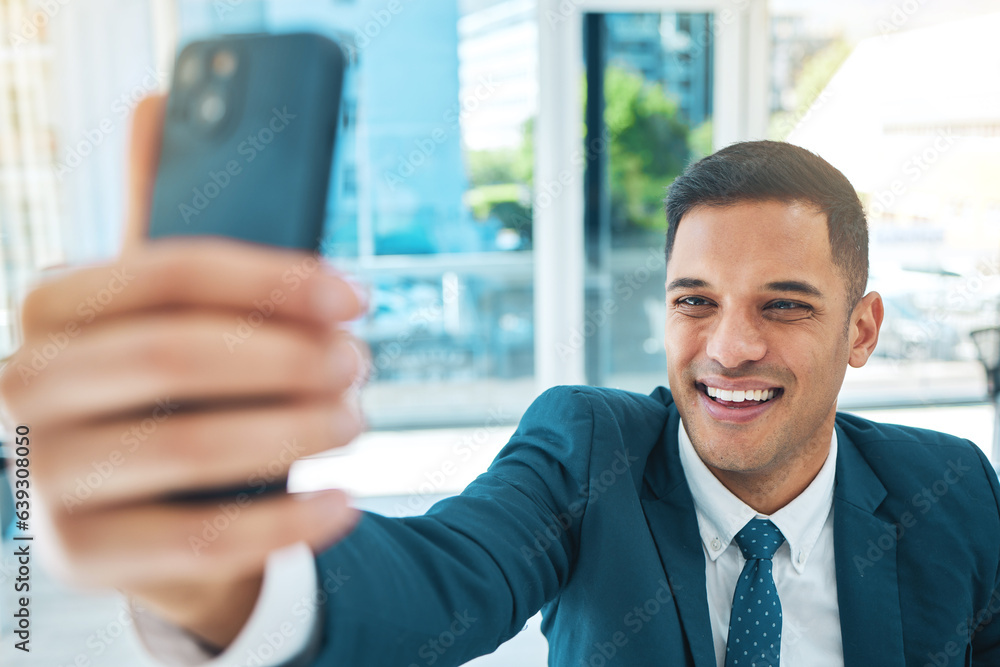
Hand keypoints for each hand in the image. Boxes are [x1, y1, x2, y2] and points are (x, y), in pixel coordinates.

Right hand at [0, 96, 368, 646]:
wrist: (146, 506)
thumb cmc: (173, 388)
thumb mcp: (168, 308)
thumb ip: (168, 222)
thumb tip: (157, 104)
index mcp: (55, 307)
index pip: (167, 272)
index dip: (274, 280)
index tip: (355, 297)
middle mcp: (30, 387)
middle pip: (176, 356)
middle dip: (290, 358)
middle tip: (359, 363)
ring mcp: (50, 478)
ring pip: (189, 446)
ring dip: (297, 429)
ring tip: (356, 418)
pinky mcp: (85, 554)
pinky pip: (201, 541)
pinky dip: (287, 521)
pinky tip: (342, 504)